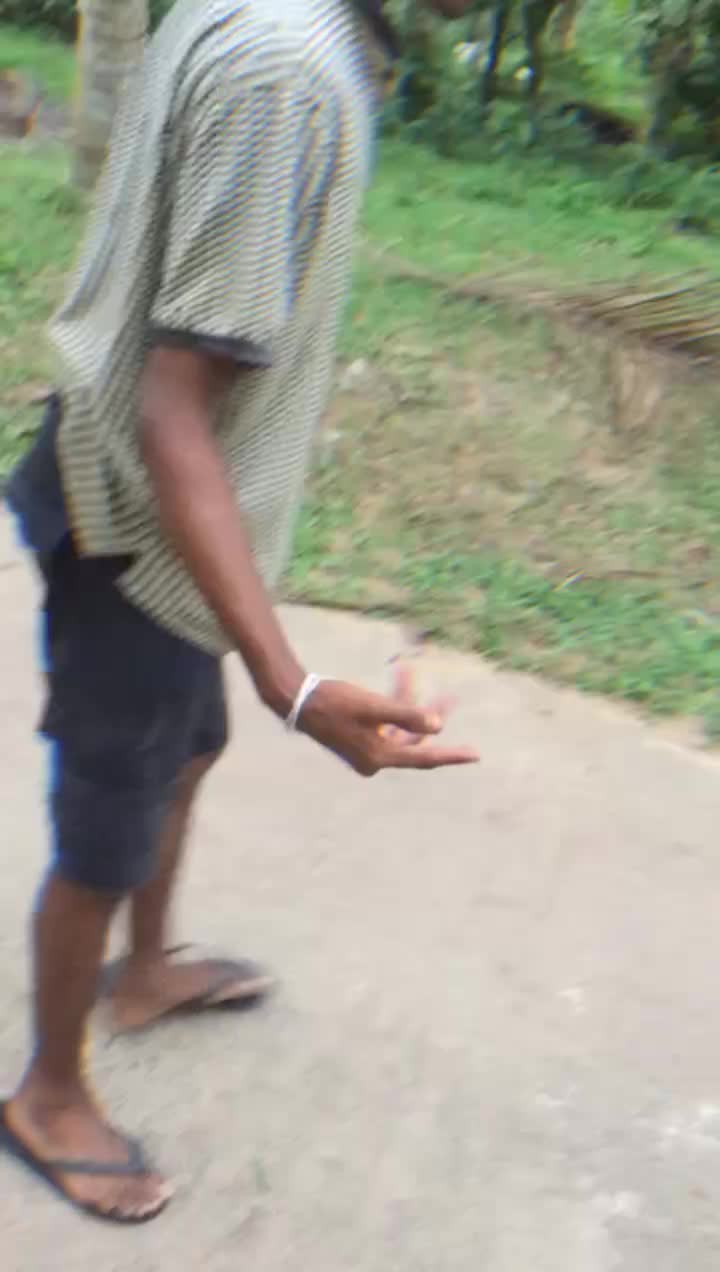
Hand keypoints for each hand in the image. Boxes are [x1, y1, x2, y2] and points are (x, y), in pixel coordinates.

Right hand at [298, 662, 478, 776]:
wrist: (299, 700)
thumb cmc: (335, 701)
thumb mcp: (373, 706)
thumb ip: (406, 715)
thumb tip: (437, 727)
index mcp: (380, 757)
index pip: (424, 756)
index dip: (452, 754)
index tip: (476, 754)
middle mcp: (375, 760)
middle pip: (415, 741)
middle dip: (430, 716)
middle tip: (450, 697)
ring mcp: (367, 752)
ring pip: (401, 730)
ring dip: (410, 706)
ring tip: (412, 675)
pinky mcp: (360, 741)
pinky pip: (387, 726)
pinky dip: (395, 707)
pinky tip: (400, 682)